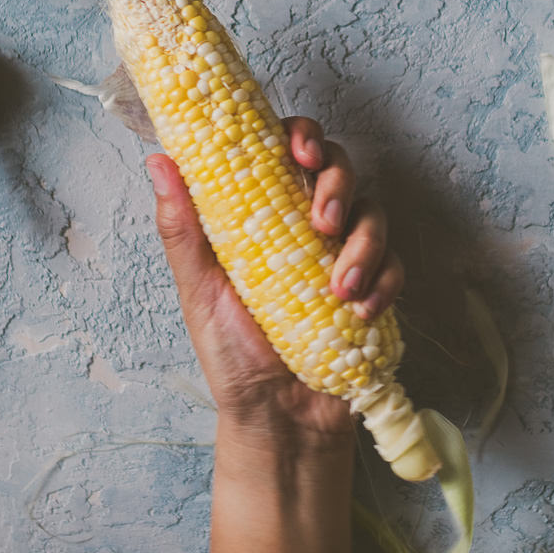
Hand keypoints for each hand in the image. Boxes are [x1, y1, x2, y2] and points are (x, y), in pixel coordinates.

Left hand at [148, 116, 404, 445]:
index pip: (287, 150)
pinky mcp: (373, 289)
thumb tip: (159, 160)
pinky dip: (383, 283)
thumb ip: (183, 227)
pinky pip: (394, 266)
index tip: (299, 151)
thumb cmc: (230, 352)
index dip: (302, 135)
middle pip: (339, 167)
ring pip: (373, 213)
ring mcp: (343, 255)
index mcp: (261, 211)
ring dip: (364, 243)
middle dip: (338, 183)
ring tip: (340, 286)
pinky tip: (359, 310)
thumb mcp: (199, 288)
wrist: (275, 417)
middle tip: (322, 220)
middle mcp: (305, 224)